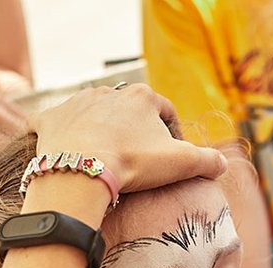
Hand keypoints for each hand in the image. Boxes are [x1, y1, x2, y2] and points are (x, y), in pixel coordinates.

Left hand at [28, 84, 225, 192]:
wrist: (81, 170)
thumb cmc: (134, 162)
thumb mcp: (182, 163)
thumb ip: (207, 161)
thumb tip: (222, 164)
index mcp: (142, 98)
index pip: (164, 111)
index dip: (172, 132)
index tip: (172, 153)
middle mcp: (109, 92)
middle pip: (128, 111)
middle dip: (134, 130)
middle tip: (137, 157)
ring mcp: (77, 103)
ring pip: (93, 114)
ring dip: (100, 130)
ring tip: (105, 156)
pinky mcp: (50, 119)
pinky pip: (55, 122)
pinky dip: (60, 133)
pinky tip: (63, 147)